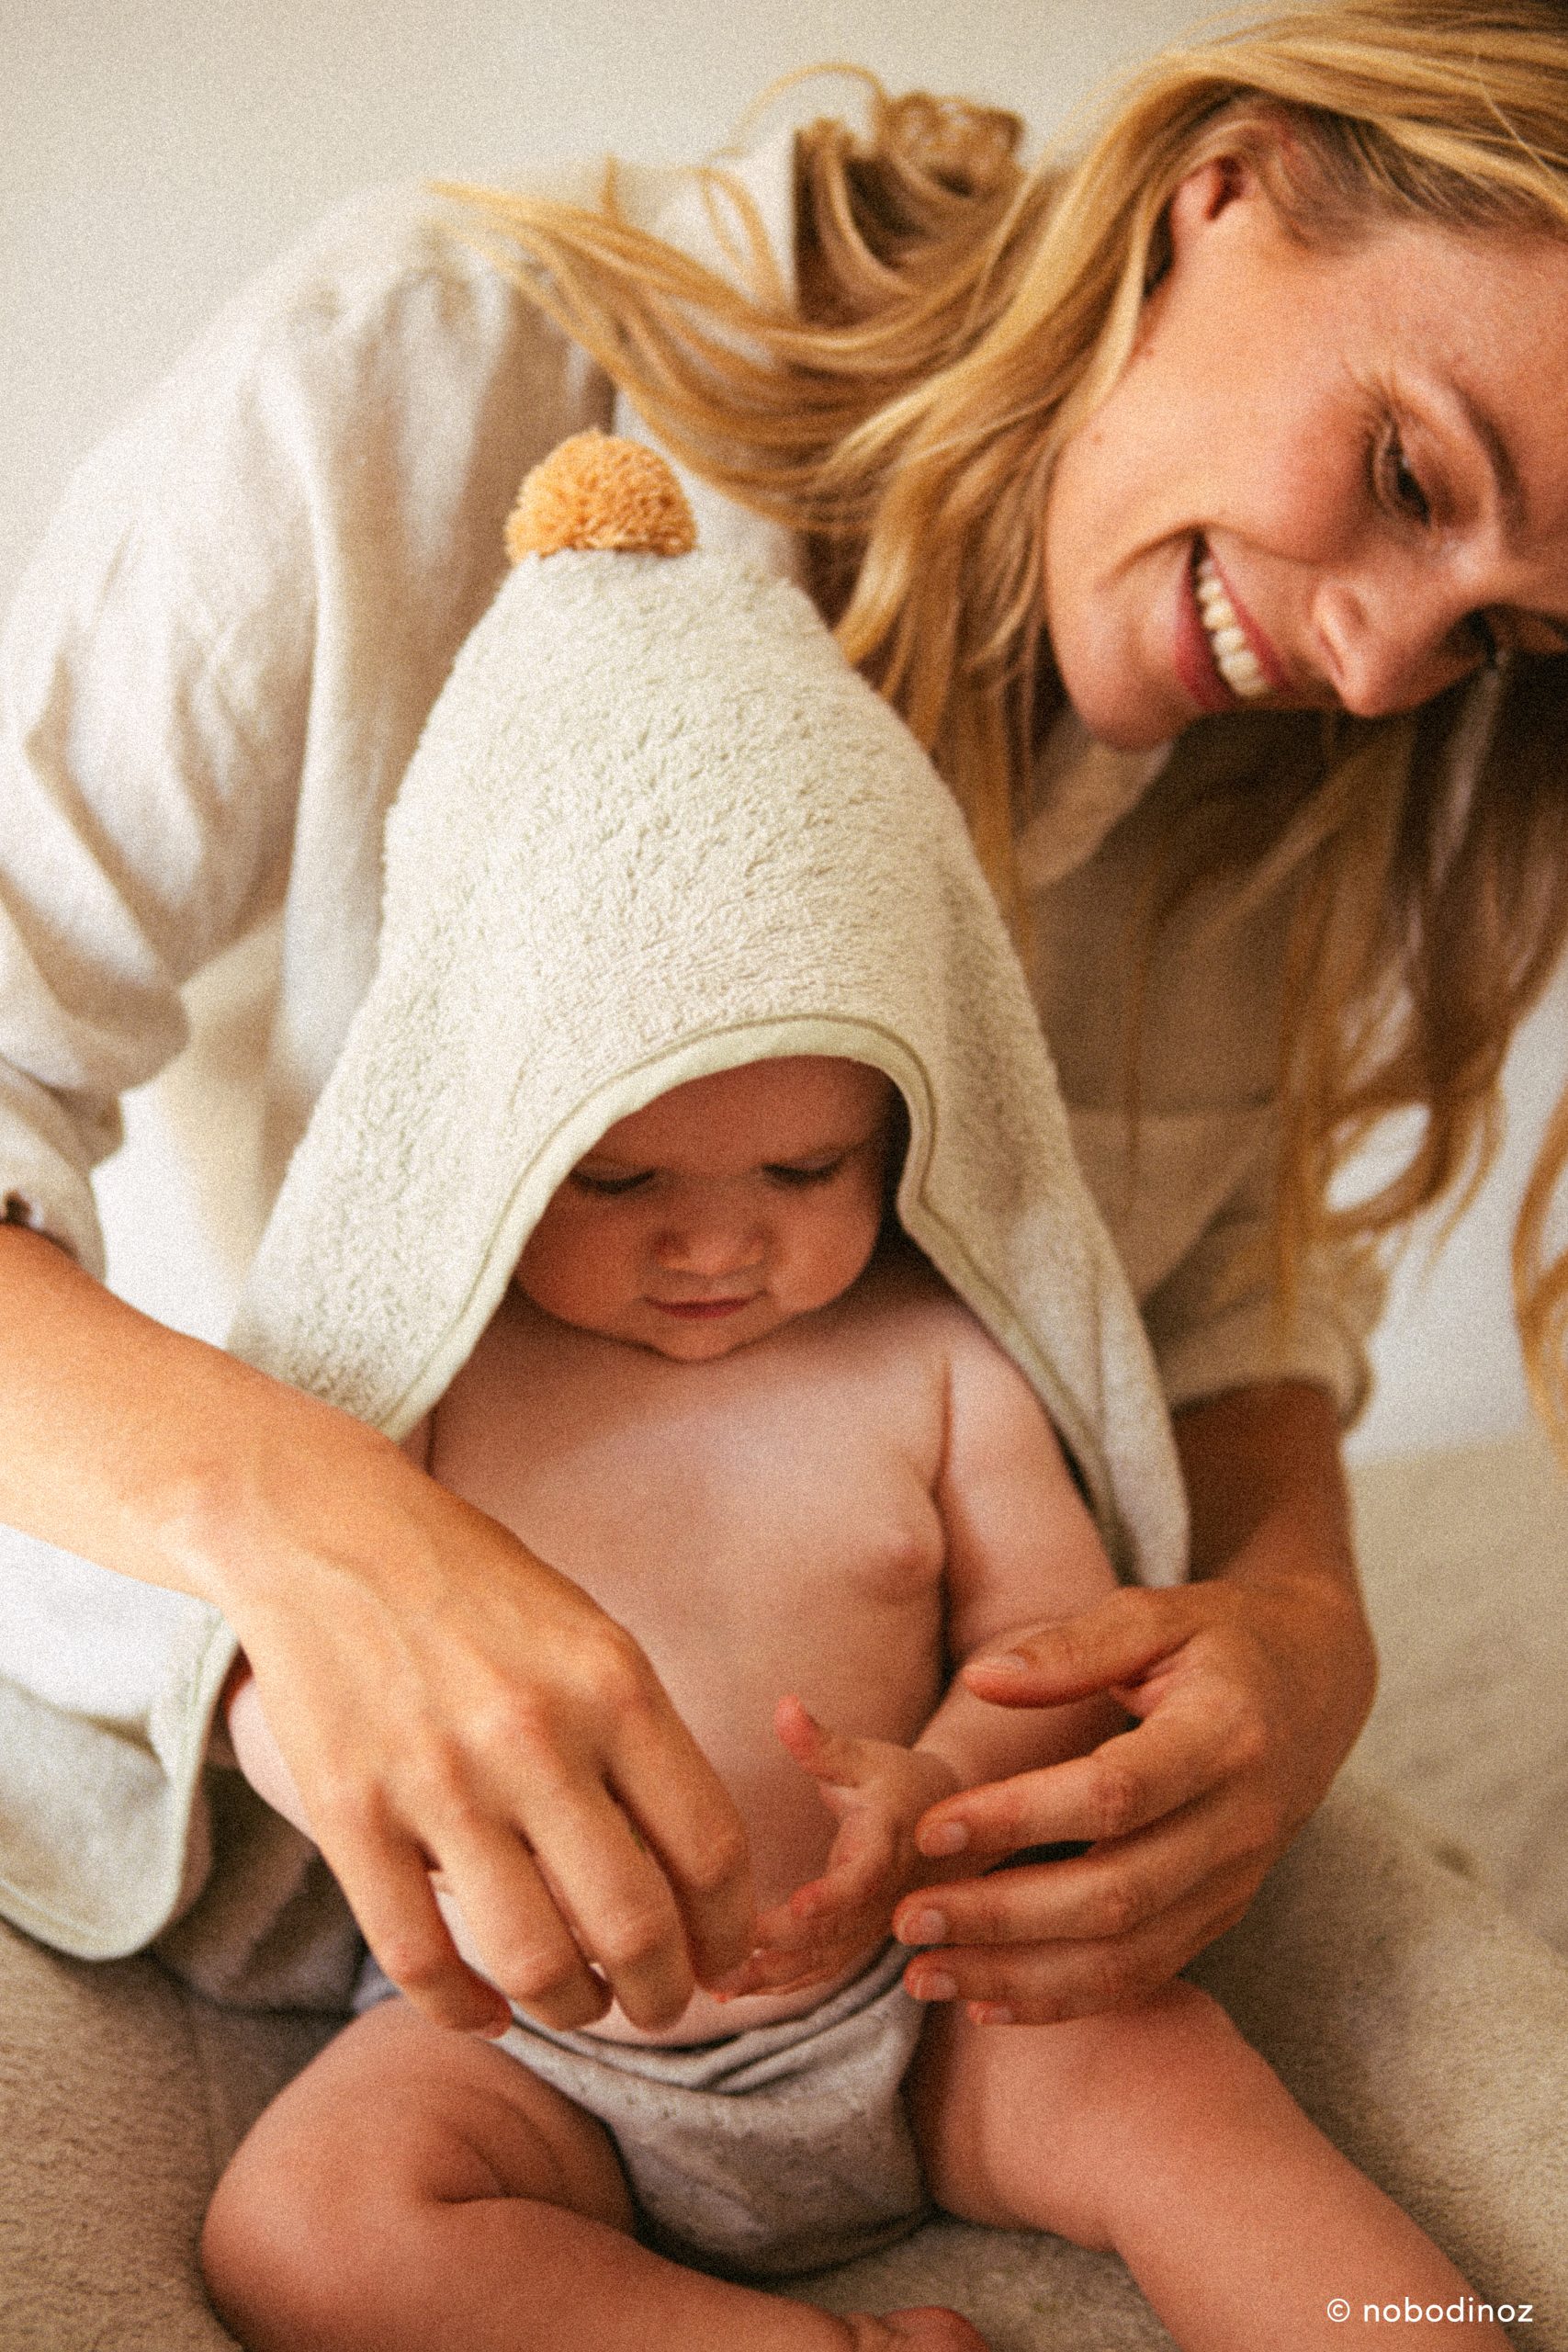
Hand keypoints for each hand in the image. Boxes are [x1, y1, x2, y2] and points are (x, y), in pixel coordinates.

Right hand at [0, 1228, 753, 2040]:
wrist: (327, 1534)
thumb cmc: (478, 1588)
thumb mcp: (591, 1638)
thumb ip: (641, 1747)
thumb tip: (693, 1879)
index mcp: (614, 1685)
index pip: (709, 1849)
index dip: (729, 1929)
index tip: (725, 1957)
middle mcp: (534, 1737)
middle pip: (634, 1923)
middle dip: (664, 1992)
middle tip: (662, 2003)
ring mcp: (437, 1783)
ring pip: (534, 1961)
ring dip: (574, 2009)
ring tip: (582, 2003)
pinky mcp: (350, 1817)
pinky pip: (420, 1960)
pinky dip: (467, 2012)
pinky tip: (492, 2011)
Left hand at [719, 1697, 961, 1999]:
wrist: (948, 1827)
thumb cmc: (898, 1782)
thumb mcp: (864, 1756)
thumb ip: (820, 1742)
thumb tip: (784, 1705)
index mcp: (885, 1848)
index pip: (862, 1879)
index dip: (832, 1896)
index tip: (795, 1906)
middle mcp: (880, 1899)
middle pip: (833, 1933)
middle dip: (781, 1949)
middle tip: (724, 1958)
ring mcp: (868, 1928)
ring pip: (821, 1963)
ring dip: (770, 1978)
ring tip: (716, 1985)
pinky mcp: (853, 1942)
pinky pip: (817, 1971)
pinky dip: (777, 1983)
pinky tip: (730, 1991)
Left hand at [894, 1565, 1374, 2023]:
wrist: (1317, 1686)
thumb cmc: (1221, 1638)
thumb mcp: (1157, 1614)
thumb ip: (1072, 1647)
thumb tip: (982, 1679)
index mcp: (1225, 1735)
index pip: (1115, 1793)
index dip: (1022, 1816)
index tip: (934, 1827)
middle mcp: (1240, 1823)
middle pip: (1117, 1895)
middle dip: (1003, 1918)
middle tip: (908, 1918)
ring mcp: (1236, 1882)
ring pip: (1128, 1957)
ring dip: (1020, 1977)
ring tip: (924, 1976)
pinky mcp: (1222, 1916)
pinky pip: (1144, 1976)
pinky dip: (1064, 2000)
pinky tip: (985, 2004)